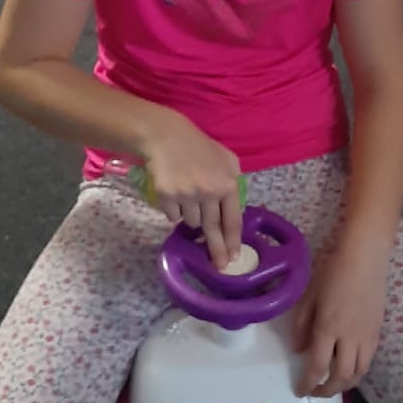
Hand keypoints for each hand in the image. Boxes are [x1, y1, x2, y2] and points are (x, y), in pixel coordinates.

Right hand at [143, 111, 242, 268]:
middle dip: (217, 250)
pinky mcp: (167, 196)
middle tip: (220, 266)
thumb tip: (236, 208)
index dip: (233, 240)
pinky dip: (175, 211)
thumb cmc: (199, 147)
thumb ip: (233, 181)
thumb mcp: (227, 159)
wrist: (166, 137)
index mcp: (227, 184)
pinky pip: (173, 216)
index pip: (232, 220)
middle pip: (213, 229)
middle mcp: (208, 192)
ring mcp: (187, 195)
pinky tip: (175, 193)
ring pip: (191, 222)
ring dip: (192, 216)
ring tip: (189, 196)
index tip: (234, 256)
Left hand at [294, 235, 390, 397]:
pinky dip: (356, 371)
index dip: (308, 383)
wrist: (365, 258)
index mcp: (328, 327)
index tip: (300, 390)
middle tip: (315, 390)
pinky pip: (368, 360)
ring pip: (359, 373)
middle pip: (342, 377)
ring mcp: (367, 336)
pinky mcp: (377, 333)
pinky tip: (347, 366)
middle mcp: (349, 337)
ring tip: (332, 383)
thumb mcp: (309, 296)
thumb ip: (302, 325)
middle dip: (327, 390)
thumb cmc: (333, 272)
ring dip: (344, 384)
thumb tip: (299, 350)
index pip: (317, 366)